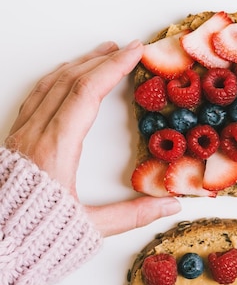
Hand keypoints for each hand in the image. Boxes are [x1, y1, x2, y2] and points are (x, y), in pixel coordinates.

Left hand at [5, 40, 180, 235]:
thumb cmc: (37, 237)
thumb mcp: (90, 228)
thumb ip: (133, 215)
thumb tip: (171, 205)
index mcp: (55, 150)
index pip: (86, 93)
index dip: (112, 67)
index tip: (134, 51)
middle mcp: (35, 135)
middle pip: (69, 80)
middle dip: (100, 59)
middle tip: (126, 47)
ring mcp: (22, 134)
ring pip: (49, 83)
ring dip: (78, 63)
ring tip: (101, 53)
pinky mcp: (16, 139)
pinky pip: (36, 95)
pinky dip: (57, 77)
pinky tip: (67, 75)